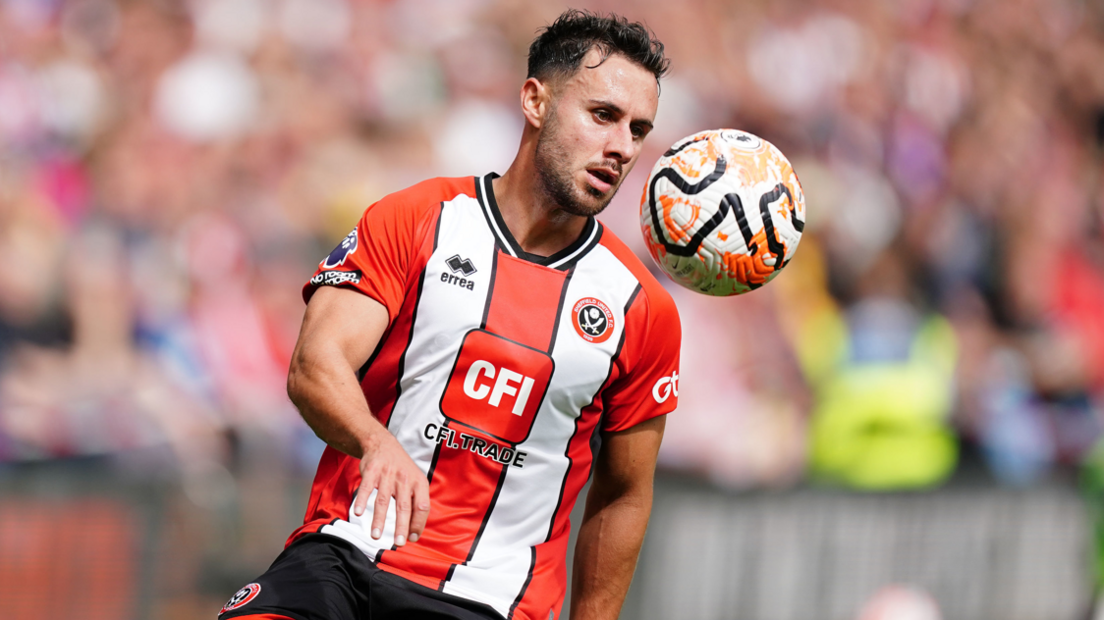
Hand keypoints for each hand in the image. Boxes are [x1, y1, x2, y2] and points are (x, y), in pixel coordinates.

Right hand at [353, 429, 430, 546]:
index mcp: (419, 483)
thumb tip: (414, 531)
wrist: (383, 445)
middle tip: (398, 543)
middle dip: (401, 526)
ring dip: (379, 520)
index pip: (422, 506)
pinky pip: (366, 488)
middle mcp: (405, 479)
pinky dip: (361, 501)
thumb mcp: (415, 481)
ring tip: (376, 535)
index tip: (412, 538)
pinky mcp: (372, 471)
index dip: (418, 523)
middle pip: (404, 506)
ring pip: (383, 501)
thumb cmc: (401, 469)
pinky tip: (358, 513)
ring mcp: (388, 475)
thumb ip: (415, 502)